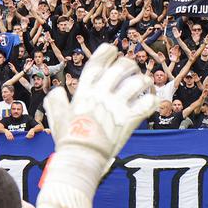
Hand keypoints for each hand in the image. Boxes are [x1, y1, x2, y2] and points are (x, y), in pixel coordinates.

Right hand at [36, 44, 154, 207]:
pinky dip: (153, 101)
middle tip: (132, 70)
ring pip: (139, 82)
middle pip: (122, 68)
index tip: (113, 50)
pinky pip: (148, 104)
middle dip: (129, 65)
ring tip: (145, 84)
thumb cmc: (68, 139)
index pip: (97, 63)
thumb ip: (55, 101)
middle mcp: (102, 95)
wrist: (81, 158)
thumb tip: (56, 92)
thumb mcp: (56, 118)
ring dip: (144, 81)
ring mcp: (117, 106)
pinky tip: (152, 102)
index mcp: (84, 91)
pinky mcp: (129, 120)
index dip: (106, 53)